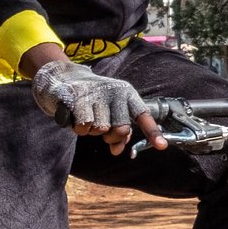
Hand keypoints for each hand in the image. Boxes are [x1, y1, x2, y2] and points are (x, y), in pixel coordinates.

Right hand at [28, 56, 161, 153]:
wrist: (65, 77)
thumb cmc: (93, 99)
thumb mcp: (111, 112)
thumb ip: (119, 132)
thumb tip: (118, 151)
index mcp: (127, 94)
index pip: (143, 115)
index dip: (152, 132)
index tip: (162, 146)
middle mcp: (115, 91)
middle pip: (121, 128)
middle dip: (112, 136)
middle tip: (103, 129)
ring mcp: (96, 93)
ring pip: (101, 129)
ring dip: (92, 131)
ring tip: (87, 117)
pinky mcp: (77, 97)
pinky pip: (84, 126)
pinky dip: (79, 128)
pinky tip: (76, 116)